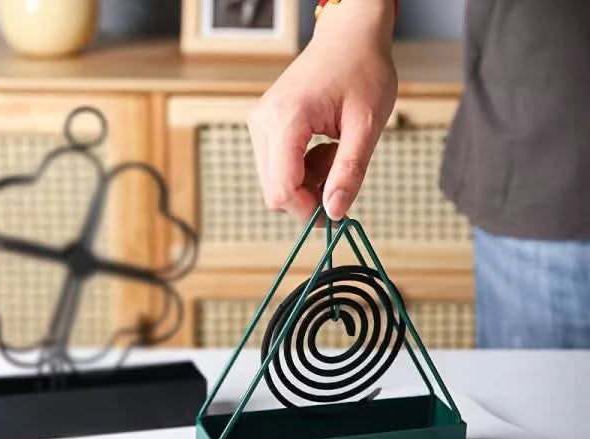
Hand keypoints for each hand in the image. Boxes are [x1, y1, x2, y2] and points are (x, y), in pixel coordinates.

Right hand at [248, 0, 396, 221]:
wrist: (350, 36)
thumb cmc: (362, 69)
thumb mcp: (367, 125)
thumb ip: (349, 172)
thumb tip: (334, 212)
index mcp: (286, 119)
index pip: (282, 191)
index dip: (309, 211)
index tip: (337, 211)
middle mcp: (263, 123)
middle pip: (274, 192)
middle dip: (309, 198)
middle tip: (340, 175)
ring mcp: (260, 125)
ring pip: (275, 184)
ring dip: (308, 184)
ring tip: (334, 155)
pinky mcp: (265, 128)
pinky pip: (277, 169)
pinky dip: (302, 171)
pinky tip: (322, 150)